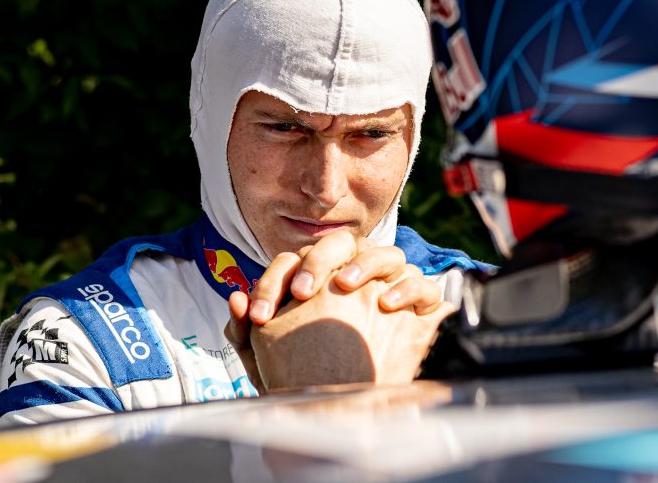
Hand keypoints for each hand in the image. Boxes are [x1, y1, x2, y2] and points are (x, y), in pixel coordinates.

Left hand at [225, 230, 453, 392]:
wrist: (350, 414)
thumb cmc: (303, 383)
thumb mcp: (268, 363)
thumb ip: (247, 333)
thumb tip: (234, 299)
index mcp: (315, 279)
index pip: (293, 260)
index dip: (273, 283)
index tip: (261, 316)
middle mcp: (355, 274)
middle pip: (341, 244)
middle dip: (319, 261)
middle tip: (302, 292)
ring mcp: (391, 286)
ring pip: (387, 254)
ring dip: (365, 263)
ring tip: (346, 284)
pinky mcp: (421, 308)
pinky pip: (423, 286)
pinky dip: (407, 288)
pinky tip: (387, 305)